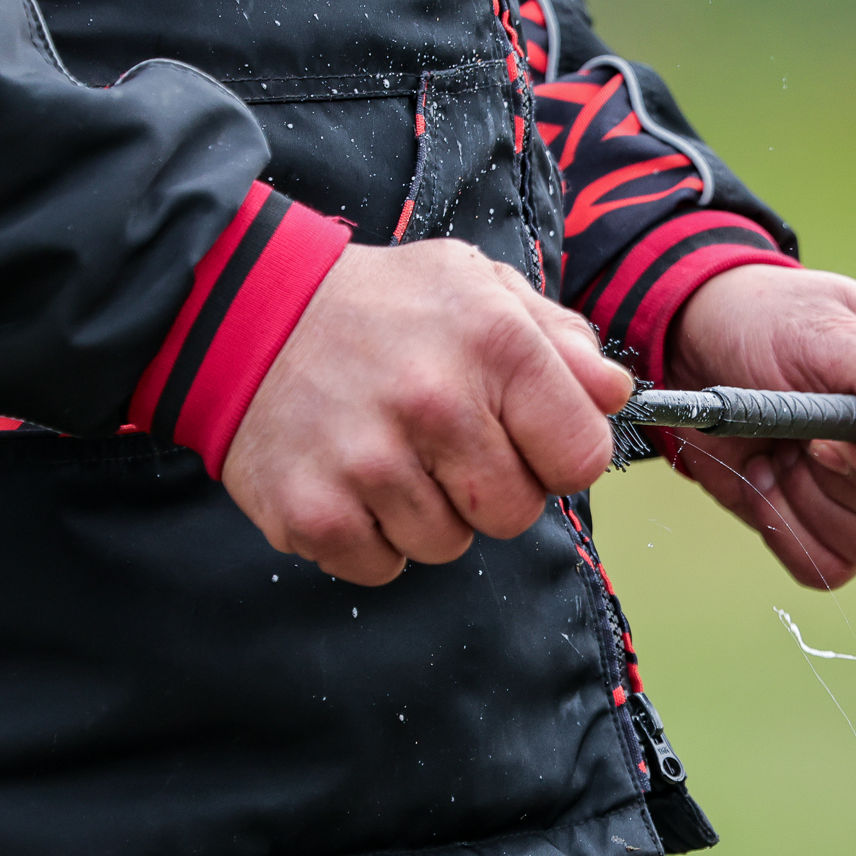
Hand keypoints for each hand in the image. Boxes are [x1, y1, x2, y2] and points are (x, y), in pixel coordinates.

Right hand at [223, 241, 633, 585]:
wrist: (241, 313)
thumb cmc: (379, 307)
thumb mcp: (478, 288)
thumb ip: (561, 341)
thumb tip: (615, 396)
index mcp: (494, 343)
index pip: (581, 457)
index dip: (559, 454)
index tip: (526, 437)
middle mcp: (434, 404)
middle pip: (516, 513)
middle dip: (492, 488)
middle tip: (445, 443)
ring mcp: (369, 464)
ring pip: (449, 545)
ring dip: (429, 512)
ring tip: (390, 451)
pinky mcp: (314, 513)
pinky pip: (384, 567)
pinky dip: (372, 537)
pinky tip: (351, 479)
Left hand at [665, 264, 855, 588]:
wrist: (694, 346)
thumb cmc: (767, 321)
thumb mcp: (832, 337)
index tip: (833, 434)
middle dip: (849, 483)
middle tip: (803, 439)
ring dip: (815, 506)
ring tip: (782, 453)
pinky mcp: (841, 524)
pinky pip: (834, 567)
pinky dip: (788, 531)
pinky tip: (767, 479)